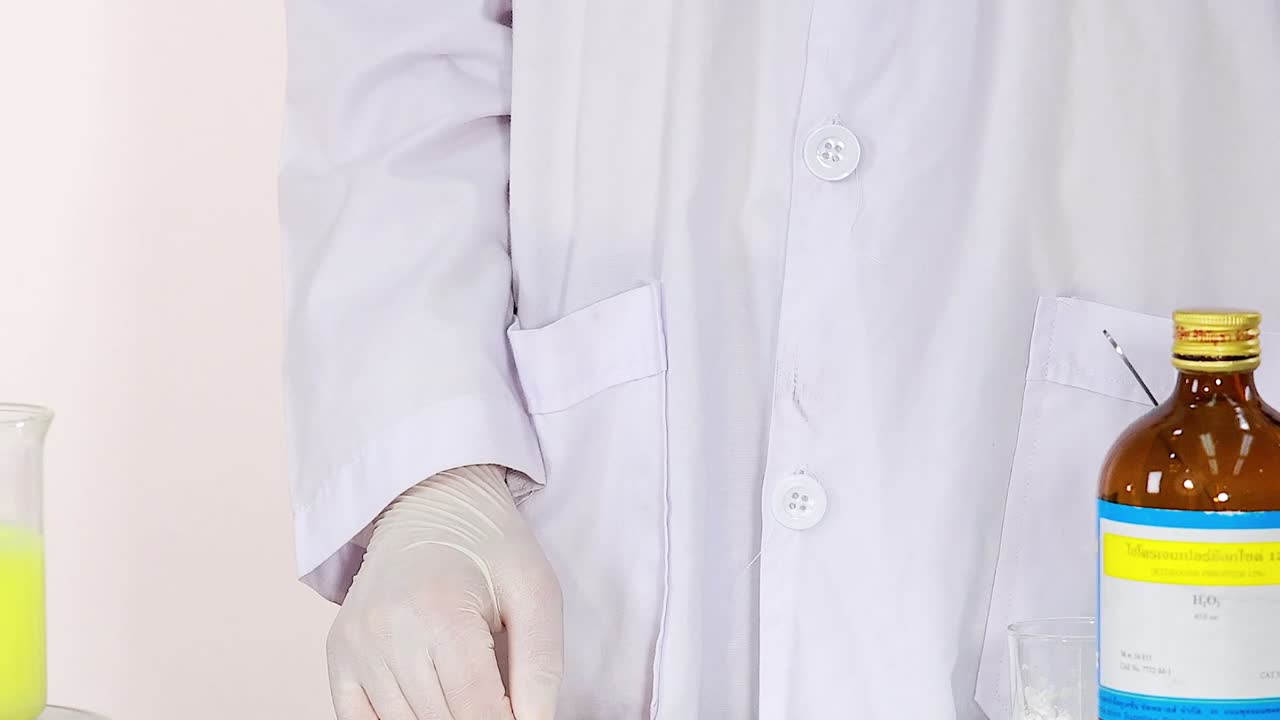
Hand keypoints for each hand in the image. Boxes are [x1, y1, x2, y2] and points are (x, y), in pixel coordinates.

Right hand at [327, 465, 562, 718]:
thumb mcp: (536, 592)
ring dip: (441, 719)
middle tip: (498, 697)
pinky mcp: (337, 654)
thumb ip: (542, 665)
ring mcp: (355, 645)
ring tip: (466, 688)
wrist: (431, 504)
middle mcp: (387, 631)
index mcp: (442, 612)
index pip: (477, 710)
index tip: (521, 715)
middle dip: (478, 719)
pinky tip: (427, 700)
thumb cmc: (490, 549)